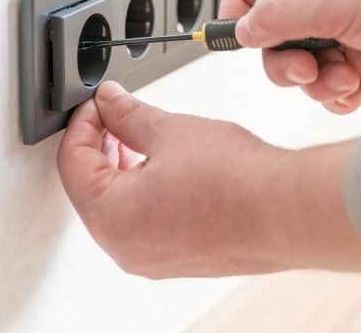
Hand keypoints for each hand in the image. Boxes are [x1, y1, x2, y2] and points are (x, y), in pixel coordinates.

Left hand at [57, 81, 360, 277]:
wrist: (288, 211)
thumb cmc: (237, 181)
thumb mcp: (169, 130)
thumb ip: (127, 114)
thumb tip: (108, 102)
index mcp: (111, 218)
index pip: (72, 164)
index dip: (81, 124)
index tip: (95, 104)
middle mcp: (127, 248)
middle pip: (91, 189)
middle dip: (101, 146)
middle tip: (115, 116)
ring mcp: (154, 259)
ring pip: (120, 208)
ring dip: (123, 169)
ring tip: (143, 137)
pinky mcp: (181, 258)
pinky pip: (147, 223)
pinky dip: (146, 192)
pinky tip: (168, 166)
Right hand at [220, 0, 360, 112]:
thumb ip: (278, 15)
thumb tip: (242, 29)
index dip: (239, 7)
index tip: (235, 36)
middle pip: (272, 35)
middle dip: (283, 60)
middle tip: (303, 68)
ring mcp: (344, 34)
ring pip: (300, 68)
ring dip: (315, 82)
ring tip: (345, 79)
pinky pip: (329, 90)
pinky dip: (336, 96)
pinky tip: (357, 91)